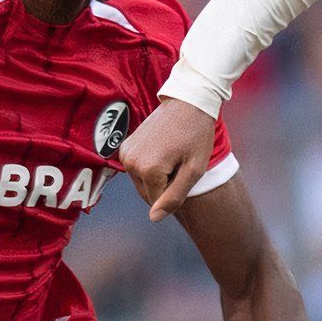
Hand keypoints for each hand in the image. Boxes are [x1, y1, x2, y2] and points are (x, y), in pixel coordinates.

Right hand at [122, 98, 218, 221]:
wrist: (188, 102)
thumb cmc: (197, 135)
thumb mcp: (193, 170)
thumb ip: (174, 197)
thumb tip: (154, 219)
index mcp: (148, 169)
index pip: (157, 202)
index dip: (175, 192)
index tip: (184, 170)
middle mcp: (131, 162)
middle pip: (147, 193)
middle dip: (164, 186)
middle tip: (179, 162)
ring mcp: (125, 153)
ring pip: (142, 183)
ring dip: (157, 177)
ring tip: (172, 154)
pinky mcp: (124, 146)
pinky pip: (137, 170)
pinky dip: (149, 167)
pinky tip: (163, 149)